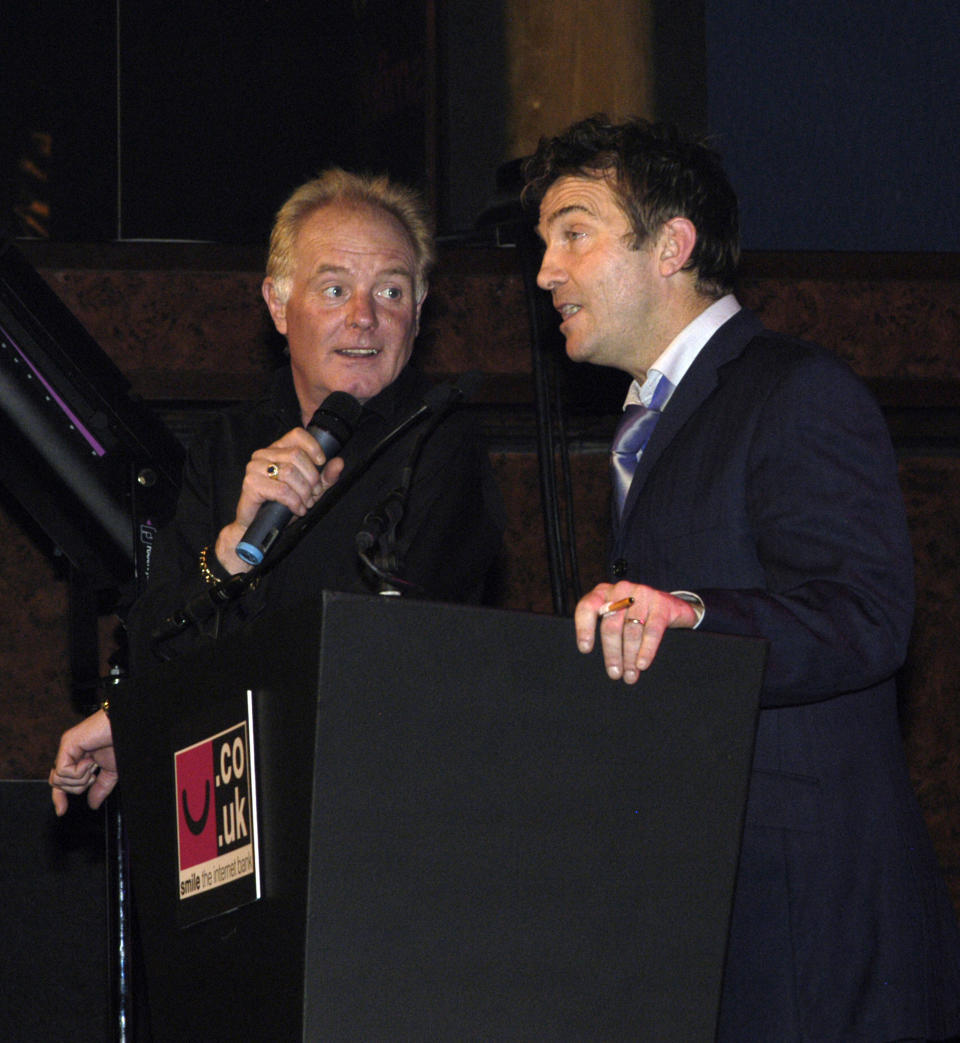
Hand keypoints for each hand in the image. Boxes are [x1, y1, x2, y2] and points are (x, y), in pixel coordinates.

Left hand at [49, 709, 117, 815]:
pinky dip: (79, 772)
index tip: (61, 811)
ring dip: (80, 779)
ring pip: (58, 780)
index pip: (61, 780)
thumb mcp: (111, 772)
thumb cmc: (121, 742)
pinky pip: (63, 771)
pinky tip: (90, 760)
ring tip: (93, 765)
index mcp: (78, 757)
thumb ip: (100, 787)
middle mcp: (70, 752)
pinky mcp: (67, 744)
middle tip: (93, 775)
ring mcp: (67, 747)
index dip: (59, 797)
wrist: (126, 727)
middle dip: (76, 787)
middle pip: (57, 783)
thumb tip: (92, 804)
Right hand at [215, 427, 345, 573]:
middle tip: (313, 494)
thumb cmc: (281, 504)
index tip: (321, 463)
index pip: (297, 434)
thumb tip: (339, 463)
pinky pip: (281, 490)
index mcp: (277, 449)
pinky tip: (297, 509)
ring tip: (305, 503)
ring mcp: (255, 468)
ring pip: (290, 472)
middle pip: (296, 455)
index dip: (313, 447)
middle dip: (311, 477)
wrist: (257, 525)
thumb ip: (325, 476)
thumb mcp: (310, 488)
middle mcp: (263, 454)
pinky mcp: (251, 484)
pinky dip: (294, 502)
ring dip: (303, 492)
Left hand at [574, 582, 699, 683]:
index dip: (584, 628)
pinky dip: (646, 650)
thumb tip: (598, 659)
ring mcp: (642, 594)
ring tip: (630, 676)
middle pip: (611, 625)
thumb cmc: (634, 614)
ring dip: (629, 657)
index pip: (587, 607)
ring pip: (631, 631)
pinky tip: (642, 664)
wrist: (669, 605)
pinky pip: (651, 631)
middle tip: (614, 674)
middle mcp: (621, 590)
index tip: (585, 649)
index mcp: (603, 592)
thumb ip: (603, 627)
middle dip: (612, 653)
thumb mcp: (615, 614)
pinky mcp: (661, 604)